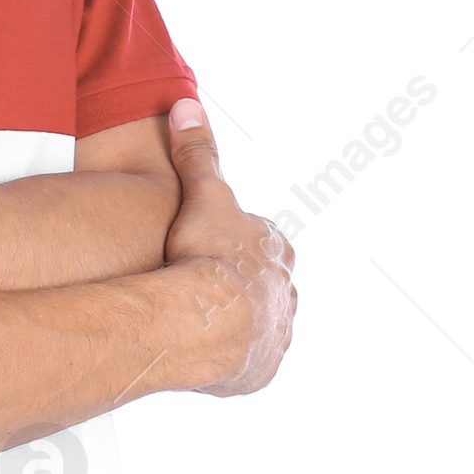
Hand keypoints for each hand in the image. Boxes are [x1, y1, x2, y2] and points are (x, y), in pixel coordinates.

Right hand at [162, 98, 296, 396]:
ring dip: (234, 320)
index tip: (204, 240)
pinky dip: (228, 354)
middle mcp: (285, 292)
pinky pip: (245, 359)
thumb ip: (196, 152)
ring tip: (197, 317)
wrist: (207, 323)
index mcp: (276, 250)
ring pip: (257, 322)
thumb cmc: (208, 256)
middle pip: (261, 281)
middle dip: (237, 280)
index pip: (258, 238)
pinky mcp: (260, 369)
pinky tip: (203, 349)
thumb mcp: (202, 193)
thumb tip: (187, 104)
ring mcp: (275, 334)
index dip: (229, 237)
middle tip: (198, 279)